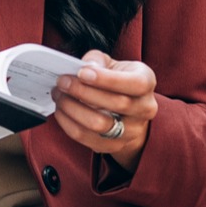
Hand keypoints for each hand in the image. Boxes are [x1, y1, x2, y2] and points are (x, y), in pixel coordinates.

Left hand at [51, 50, 156, 169]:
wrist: (127, 112)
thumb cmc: (116, 81)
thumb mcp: (112, 64)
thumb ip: (97, 60)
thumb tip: (85, 67)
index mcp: (147, 82)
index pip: (135, 84)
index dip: (107, 79)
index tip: (81, 72)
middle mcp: (145, 108)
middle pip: (117, 104)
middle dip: (83, 91)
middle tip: (62, 82)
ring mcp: (132, 131)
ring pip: (100, 124)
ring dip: (73, 108)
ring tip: (59, 95)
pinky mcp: (114, 145)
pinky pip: (86, 137)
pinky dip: (68, 123)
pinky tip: (61, 110)